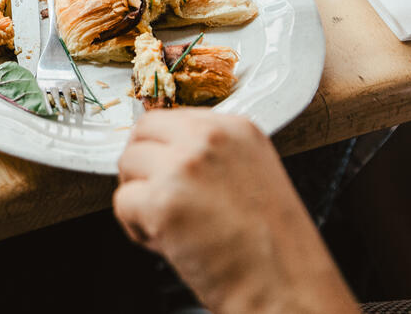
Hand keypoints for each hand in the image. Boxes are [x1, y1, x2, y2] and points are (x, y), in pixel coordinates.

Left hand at [114, 110, 358, 313]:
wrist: (288, 290)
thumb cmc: (276, 250)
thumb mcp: (254, 176)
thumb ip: (212, 156)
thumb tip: (164, 153)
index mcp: (236, 129)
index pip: (169, 118)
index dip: (158, 149)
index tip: (161, 170)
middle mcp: (208, 138)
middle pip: (141, 135)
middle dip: (141, 167)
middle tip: (157, 199)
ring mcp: (183, 167)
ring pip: (127, 166)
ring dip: (139, 198)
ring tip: (171, 227)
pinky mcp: (162, 202)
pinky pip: (122, 203)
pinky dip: (136, 228)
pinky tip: (167, 243)